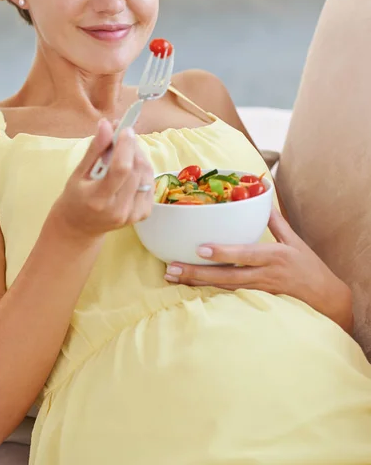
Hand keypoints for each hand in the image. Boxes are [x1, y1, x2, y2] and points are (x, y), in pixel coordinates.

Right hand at [50, 118, 153, 243]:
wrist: (80, 227)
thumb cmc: (76, 197)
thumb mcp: (78, 173)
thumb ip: (95, 149)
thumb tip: (107, 124)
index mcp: (98, 200)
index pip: (121, 170)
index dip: (126, 146)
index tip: (125, 129)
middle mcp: (119, 210)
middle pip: (136, 170)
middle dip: (132, 147)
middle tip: (123, 135)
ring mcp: (133, 214)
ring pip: (146, 174)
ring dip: (139, 156)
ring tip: (126, 150)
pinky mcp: (143, 214)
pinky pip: (150, 183)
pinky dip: (143, 170)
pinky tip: (132, 167)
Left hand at [165, 208, 352, 331]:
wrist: (326, 300)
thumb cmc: (310, 267)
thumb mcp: (294, 241)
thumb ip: (275, 221)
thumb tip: (262, 197)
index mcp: (275, 256)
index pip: (245, 254)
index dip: (223, 252)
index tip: (200, 248)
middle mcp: (265, 274)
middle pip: (226, 276)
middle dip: (197, 273)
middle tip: (171, 269)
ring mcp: (259, 290)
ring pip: (223, 288)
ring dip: (197, 283)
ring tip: (173, 278)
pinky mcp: (256, 301)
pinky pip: (229, 296)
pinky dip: (209, 292)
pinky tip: (190, 288)